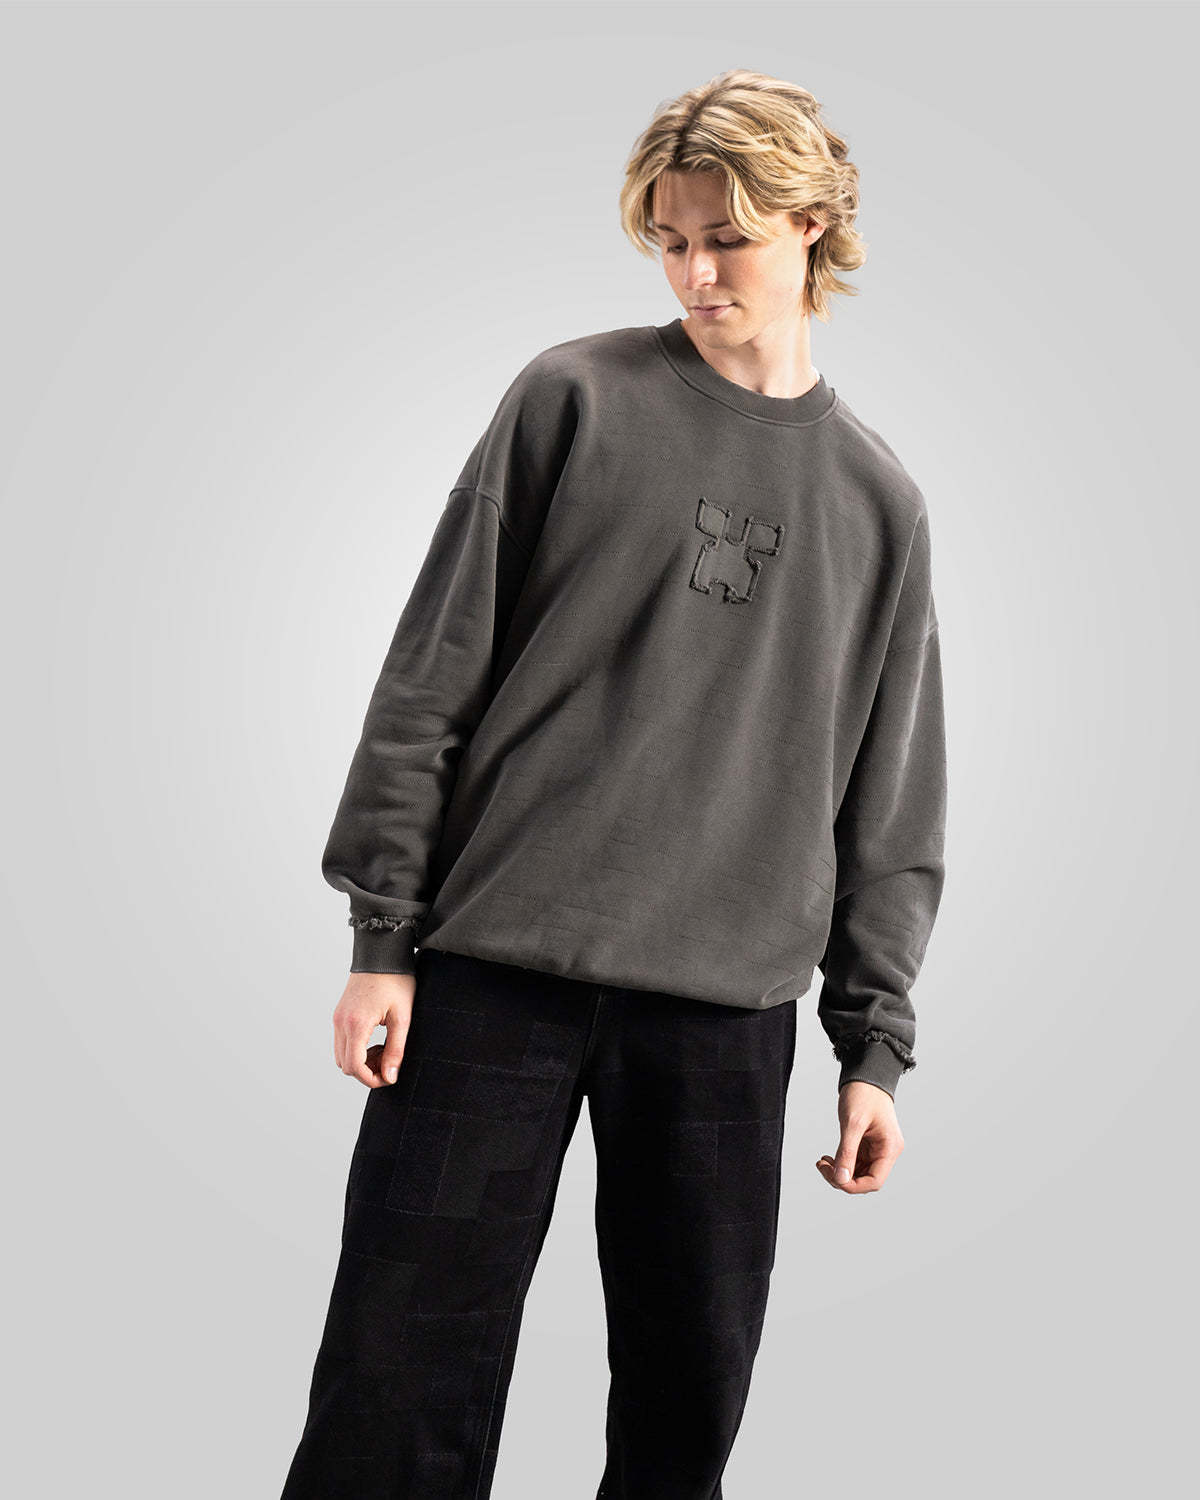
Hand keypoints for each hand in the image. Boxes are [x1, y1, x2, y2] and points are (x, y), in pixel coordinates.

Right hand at [332, 971, 415, 1087]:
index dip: (372, 1079)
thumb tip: (390, 1076)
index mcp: (356, 1024)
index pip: (355, 1067)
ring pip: (341, 1056)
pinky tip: (375, 1040)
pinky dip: (356, 1049)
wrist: (382, 952)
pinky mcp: (340, 1014)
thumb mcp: (403, 1017)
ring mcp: (338, 1018)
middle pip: (345, 1065)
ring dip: (361, 1061)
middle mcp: (341, 1023)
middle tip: (389, 1061)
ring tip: (384, 1049)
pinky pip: (342, 1042)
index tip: (390, 1077)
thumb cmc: (396, 980)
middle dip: (367, 1071)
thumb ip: (396, 1049)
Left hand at [815, 1080, 904, 1192]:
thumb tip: (840, 1179)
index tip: (834, 1178)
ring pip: (858, 1173)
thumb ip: (847, 1152)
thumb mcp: (852, 1123)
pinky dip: (841, 1163)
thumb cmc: (863, 1093)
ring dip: (840, 1172)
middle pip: (865, 1179)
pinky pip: (855, 1162)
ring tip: (823, 1163)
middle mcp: (886, 1151)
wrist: (865, 1075)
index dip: (853, 1185)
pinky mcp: (867, 1145)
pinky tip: (828, 1158)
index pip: (875, 1181)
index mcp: (889, 1148)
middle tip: (823, 1168)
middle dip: (843, 1179)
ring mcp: (876, 1149)